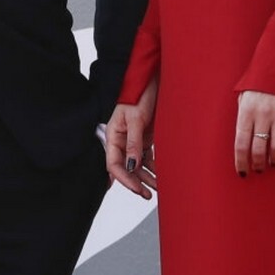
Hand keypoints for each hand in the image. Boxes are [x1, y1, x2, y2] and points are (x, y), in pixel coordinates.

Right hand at [105, 80, 158, 198]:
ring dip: (147, 177)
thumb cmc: (139, 94)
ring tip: (158, 187)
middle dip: (136, 182)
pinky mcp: (145, 138)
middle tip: (147, 194)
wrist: (152, 80)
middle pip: (126, 168)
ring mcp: (134, 140)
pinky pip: (147, 157)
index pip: (114, 164)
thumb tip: (132, 165)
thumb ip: (134, 143)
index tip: (136, 188)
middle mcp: (122, 140)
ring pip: (138, 165)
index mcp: (113, 136)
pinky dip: (154, 166)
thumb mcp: (135, 119)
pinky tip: (161, 174)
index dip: (124, 179)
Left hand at [233, 90, 274, 176]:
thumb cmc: (259, 82)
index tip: (243, 172)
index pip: (241, 145)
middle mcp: (263, 114)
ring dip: (274, 159)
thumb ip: (243, 118)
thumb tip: (244, 143)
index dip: (241, 162)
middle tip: (259, 169)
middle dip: (258, 164)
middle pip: (259, 150)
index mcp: (246, 111)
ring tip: (273, 162)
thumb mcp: (244, 97)